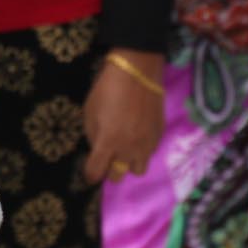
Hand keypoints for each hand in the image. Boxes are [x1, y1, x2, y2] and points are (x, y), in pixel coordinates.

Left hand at [82, 49, 164, 184]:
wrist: (138, 72)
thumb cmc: (107, 89)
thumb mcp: (90, 111)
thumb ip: (92, 135)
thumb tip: (97, 149)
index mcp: (107, 142)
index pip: (96, 172)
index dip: (90, 174)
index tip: (89, 172)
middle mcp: (128, 149)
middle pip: (117, 176)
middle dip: (109, 170)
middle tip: (107, 158)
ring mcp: (146, 144)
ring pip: (137, 170)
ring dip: (128, 164)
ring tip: (125, 150)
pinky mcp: (158, 136)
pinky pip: (149, 154)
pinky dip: (141, 150)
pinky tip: (137, 136)